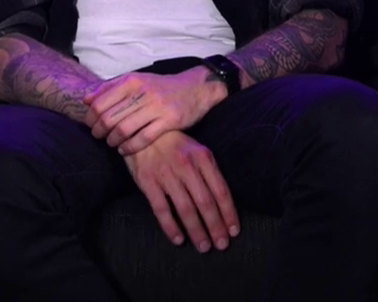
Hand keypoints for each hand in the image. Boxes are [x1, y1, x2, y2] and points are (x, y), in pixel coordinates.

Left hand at [86, 69, 221, 153]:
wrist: (196, 88)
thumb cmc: (162, 87)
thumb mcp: (136, 80)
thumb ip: (111, 88)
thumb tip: (86, 100)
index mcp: (132, 81)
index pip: (100, 103)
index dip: (91, 119)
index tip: (92, 125)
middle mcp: (143, 92)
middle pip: (109, 119)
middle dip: (99, 132)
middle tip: (99, 137)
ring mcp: (157, 107)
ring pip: (124, 130)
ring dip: (113, 141)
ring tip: (112, 143)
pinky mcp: (169, 121)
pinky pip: (143, 138)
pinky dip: (129, 147)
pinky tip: (125, 150)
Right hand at [122, 131, 239, 251]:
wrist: (143, 131)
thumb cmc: (175, 145)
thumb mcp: (197, 150)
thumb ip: (209, 172)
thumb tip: (223, 201)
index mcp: (203, 158)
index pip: (221, 191)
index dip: (229, 213)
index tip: (234, 231)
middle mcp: (187, 166)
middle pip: (206, 203)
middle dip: (215, 226)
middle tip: (221, 245)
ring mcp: (167, 174)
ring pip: (186, 208)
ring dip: (197, 230)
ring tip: (204, 246)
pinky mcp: (148, 182)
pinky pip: (161, 209)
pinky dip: (171, 226)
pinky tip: (179, 239)